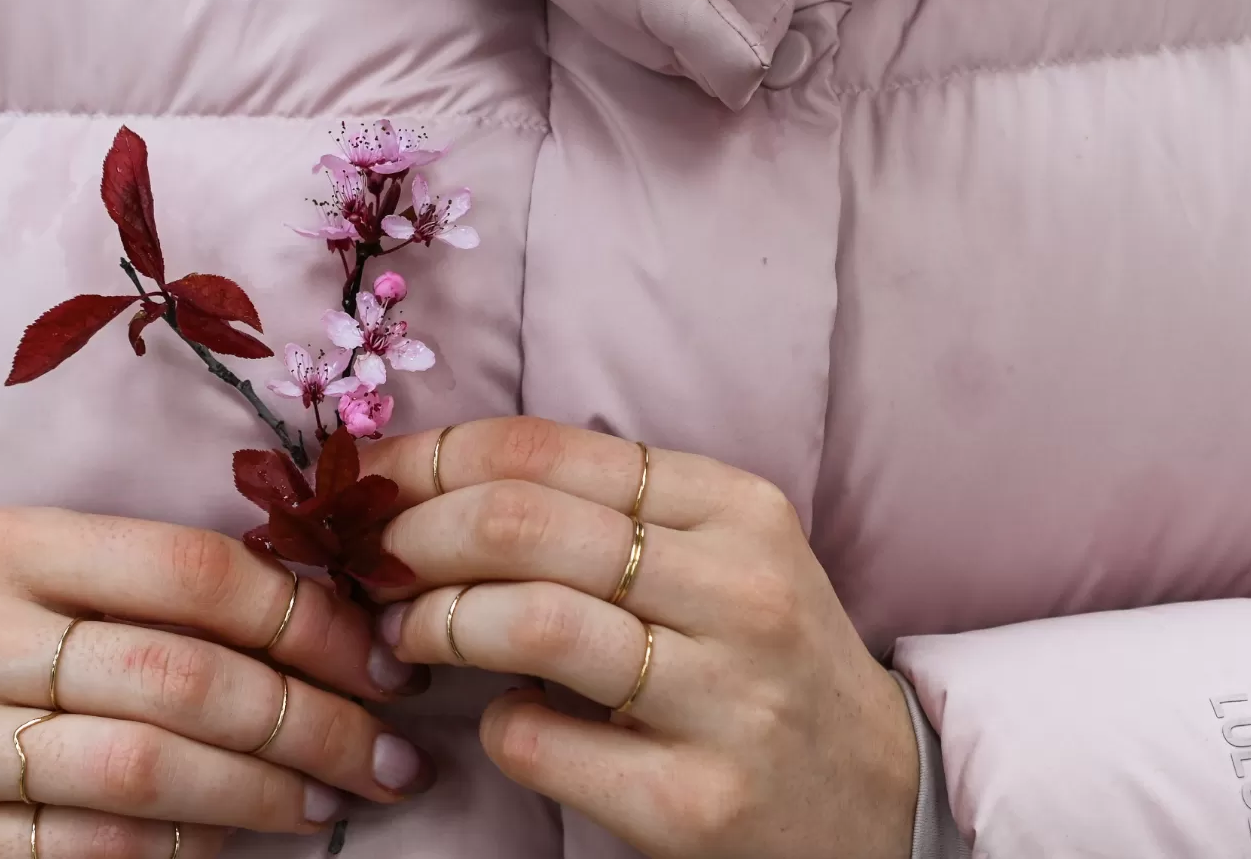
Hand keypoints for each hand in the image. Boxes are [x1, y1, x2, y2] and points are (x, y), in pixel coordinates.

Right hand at [0, 507, 435, 858]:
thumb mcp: (36, 575)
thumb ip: (155, 582)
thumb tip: (330, 613)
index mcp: (5, 544)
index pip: (190, 570)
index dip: (308, 617)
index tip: (381, 656)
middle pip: (181, 676)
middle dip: (312, 719)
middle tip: (391, 749)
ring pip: (147, 772)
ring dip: (268, 792)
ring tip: (340, 796)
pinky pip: (98, 851)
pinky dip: (192, 846)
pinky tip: (248, 835)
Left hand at [360, 418, 916, 858]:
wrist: (882, 796)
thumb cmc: (761, 655)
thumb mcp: (713, 551)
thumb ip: (596, 511)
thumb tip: (426, 484)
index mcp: (734, 506)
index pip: (545, 448)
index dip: (432, 457)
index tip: (368, 481)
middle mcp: (740, 590)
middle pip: (522, 523)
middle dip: (413, 537)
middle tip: (373, 563)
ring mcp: (725, 699)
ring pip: (527, 622)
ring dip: (436, 624)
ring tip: (409, 637)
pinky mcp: (695, 802)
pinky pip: (540, 741)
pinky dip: (495, 725)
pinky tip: (506, 720)